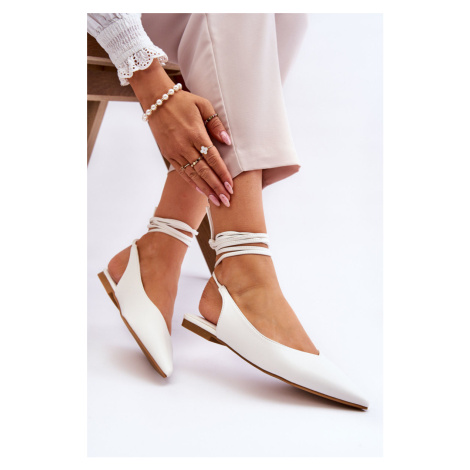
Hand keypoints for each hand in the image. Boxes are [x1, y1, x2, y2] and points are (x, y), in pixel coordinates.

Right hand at [129, 62, 232, 206]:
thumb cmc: (183, 101)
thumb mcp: (203, 105)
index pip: (213, 159)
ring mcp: (175, 152)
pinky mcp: (168, 154)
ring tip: (216, 201)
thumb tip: (227, 142)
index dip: (222, 174)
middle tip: (227, 201)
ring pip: (193, 175)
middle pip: (204, 171)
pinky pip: (182, 172)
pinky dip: (192, 183)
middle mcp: (185, 146)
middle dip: (216, 187)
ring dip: (206, 189)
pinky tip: (202, 192)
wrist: (156, 100)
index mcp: (196, 133)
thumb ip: (216, 124)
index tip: (231, 187)